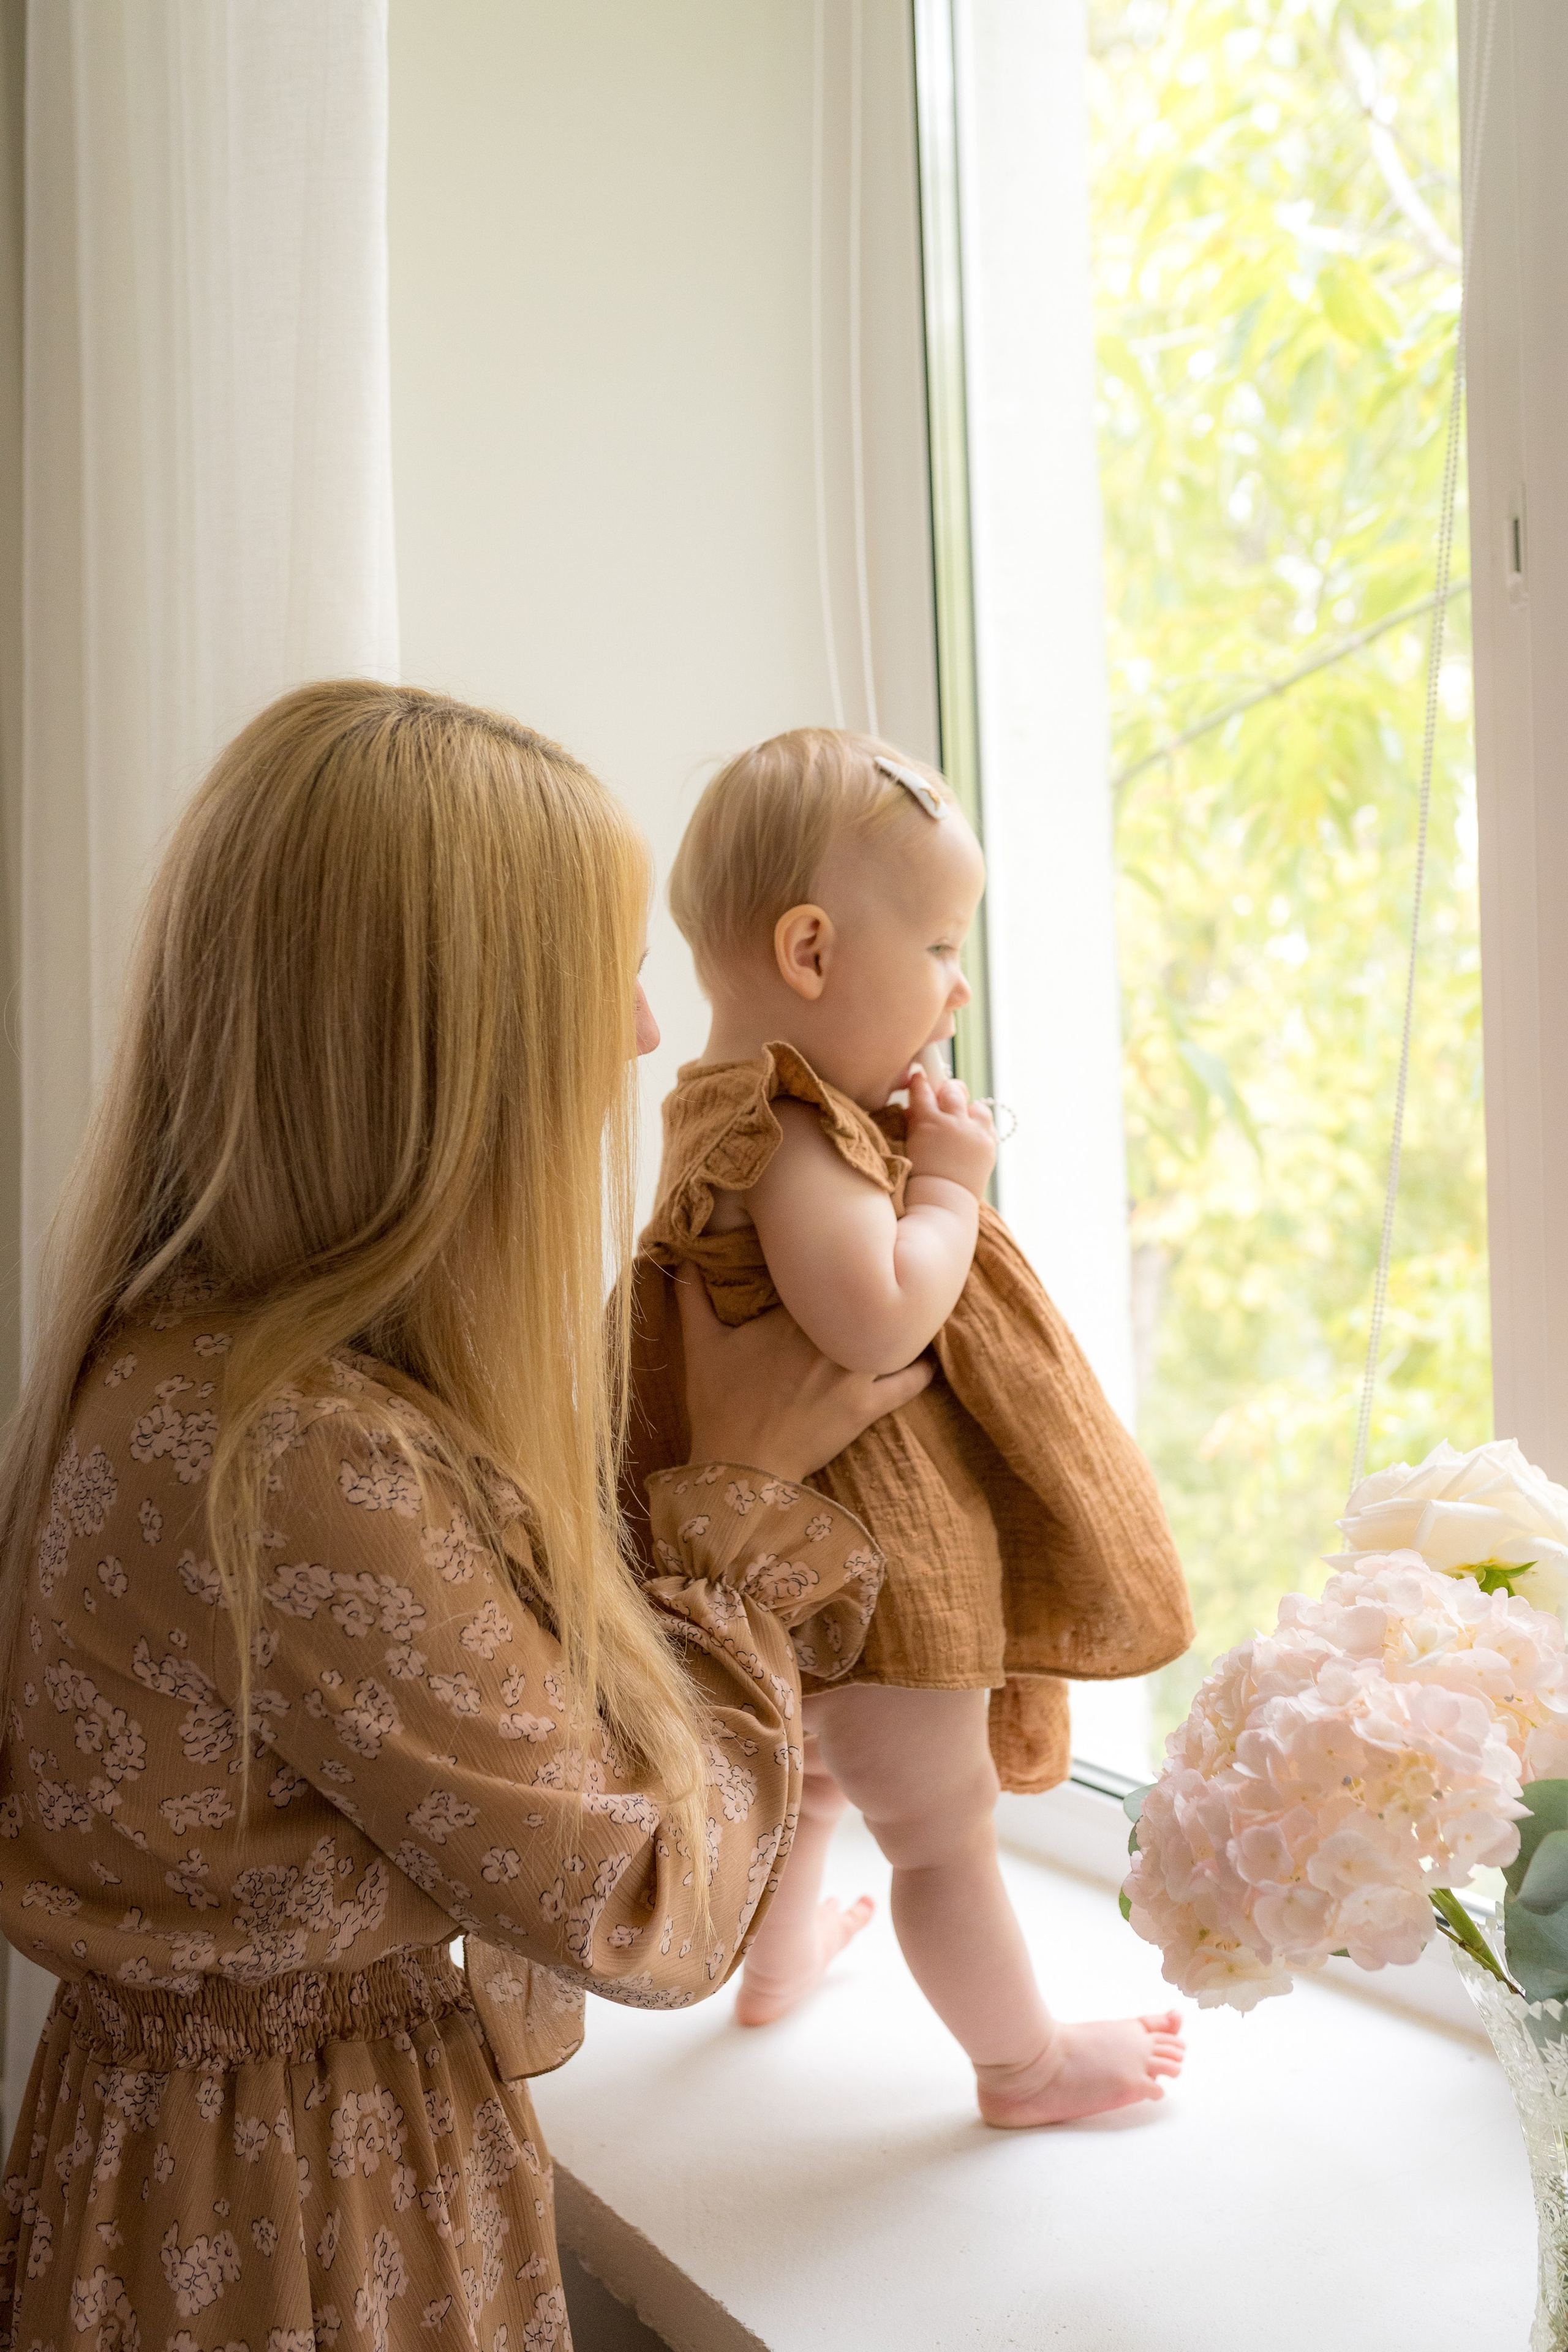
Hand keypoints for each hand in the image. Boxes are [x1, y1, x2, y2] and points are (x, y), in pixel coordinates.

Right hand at [676, 1265, 932, 1484]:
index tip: (836, 1265)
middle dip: (871, 1292)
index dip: (833, 1268)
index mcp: (792, 1315)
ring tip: (904, 1318)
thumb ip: (693, 1297)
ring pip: (895, 1335)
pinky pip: (910, 1381)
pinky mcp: (869, 1406)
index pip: (826, 1277)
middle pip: (866, 1300)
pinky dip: (921, 1370)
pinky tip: (924, 1360)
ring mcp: (854, 1371)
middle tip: (877, 1283)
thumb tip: (680, 1257)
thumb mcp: (700, 1346)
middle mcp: (831, 1336)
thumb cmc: (719, 1405)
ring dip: (901, 1326)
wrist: (740, 1466)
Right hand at [903, 1065, 995, 1198]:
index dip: (921, 1081)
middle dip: (947, 1091)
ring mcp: (974, 1133)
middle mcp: (954, 1122)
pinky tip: (970, 1136)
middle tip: (944, 1097)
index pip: (923, 1089)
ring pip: (976, 1106)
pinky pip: (987, 1125)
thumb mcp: (910, 1144)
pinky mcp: (988, 1145)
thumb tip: (916, 1106)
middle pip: (953, 1089)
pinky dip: (979, 1127)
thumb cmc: (918, 1178)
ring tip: (961, 1122)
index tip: (920, 1077)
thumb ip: (914, 1122)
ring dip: (968, 1110)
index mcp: (928, 1121)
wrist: (941, 1202)